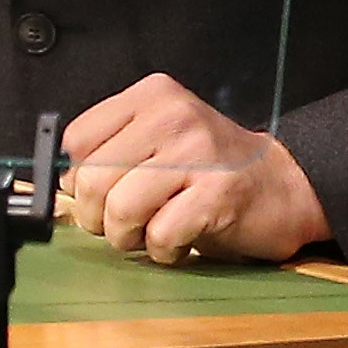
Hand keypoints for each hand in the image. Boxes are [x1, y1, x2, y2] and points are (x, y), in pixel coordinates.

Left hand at [58, 75, 330, 264]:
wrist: (285, 184)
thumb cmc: (210, 168)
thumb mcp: (159, 138)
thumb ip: (113, 149)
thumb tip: (62, 184)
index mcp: (151, 97)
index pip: (76, 139)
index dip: (76, 178)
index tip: (94, 194)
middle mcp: (172, 117)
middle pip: (93, 178)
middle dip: (96, 216)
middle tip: (119, 225)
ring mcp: (197, 154)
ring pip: (121, 209)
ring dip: (127, 237)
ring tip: (149, 234)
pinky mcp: (217, 195)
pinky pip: (160, 235)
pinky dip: (162, 250)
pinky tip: (180, 240)